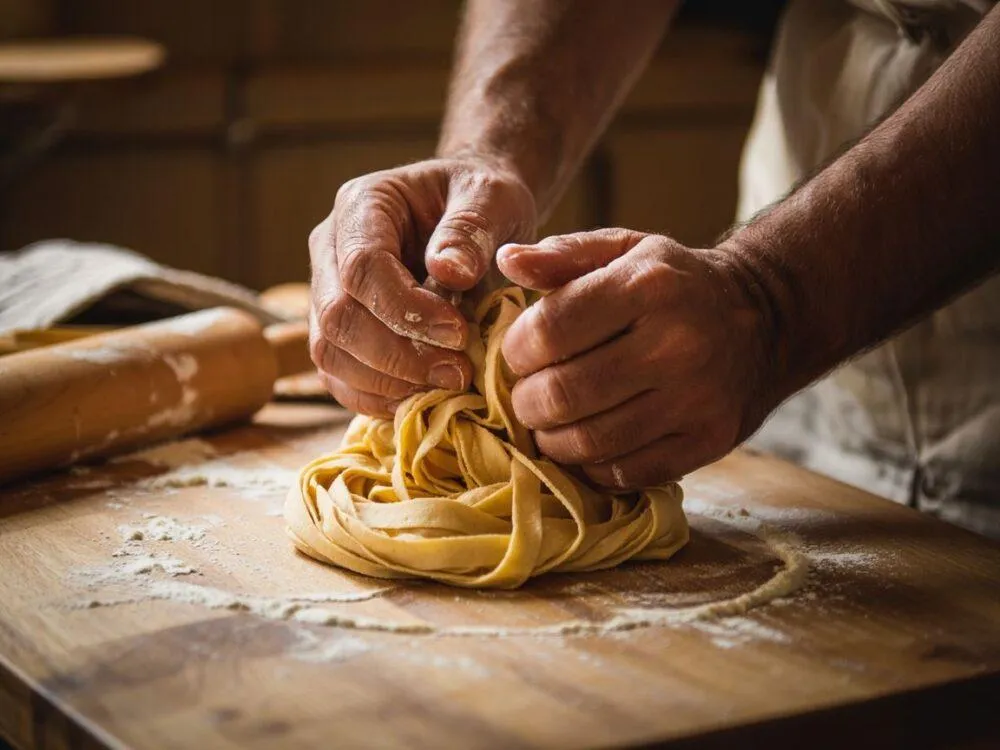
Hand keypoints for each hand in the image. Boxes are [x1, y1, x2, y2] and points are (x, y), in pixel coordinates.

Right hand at [309, 157, 535, 416]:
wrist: (473, 212)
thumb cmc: (483, 200)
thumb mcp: (492, 198)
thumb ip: (472, 230)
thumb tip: (449, 273)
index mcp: (362, 205)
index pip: (361, 268)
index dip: (405, 310)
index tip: (459, 333)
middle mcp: (331, 248)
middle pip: (337, 317)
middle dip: (397, 356)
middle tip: (458, 372)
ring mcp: (327, 292)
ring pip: (330, 353)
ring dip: (387, 382)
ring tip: (447, 385)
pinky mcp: (339, 332)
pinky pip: (339, 377)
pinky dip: (377, 397)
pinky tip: (423, 397)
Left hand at [498, 229, 777, 487]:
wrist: (761, 320)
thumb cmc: (673, 284)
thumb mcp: (624, 250)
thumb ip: (563, 254)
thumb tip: (507, 261)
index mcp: (648, 286)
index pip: (551, 331)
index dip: (517, 351)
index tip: (518, 354)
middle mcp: (676, 344)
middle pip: (564, 394)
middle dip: (527, 402)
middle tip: (526, 396)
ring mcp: (695, 399)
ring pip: (590, 441)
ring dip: (551, 439)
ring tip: (549, 423)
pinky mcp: (707, 440)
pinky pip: (625, 472)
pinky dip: (591, 465)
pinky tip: (586, 443)